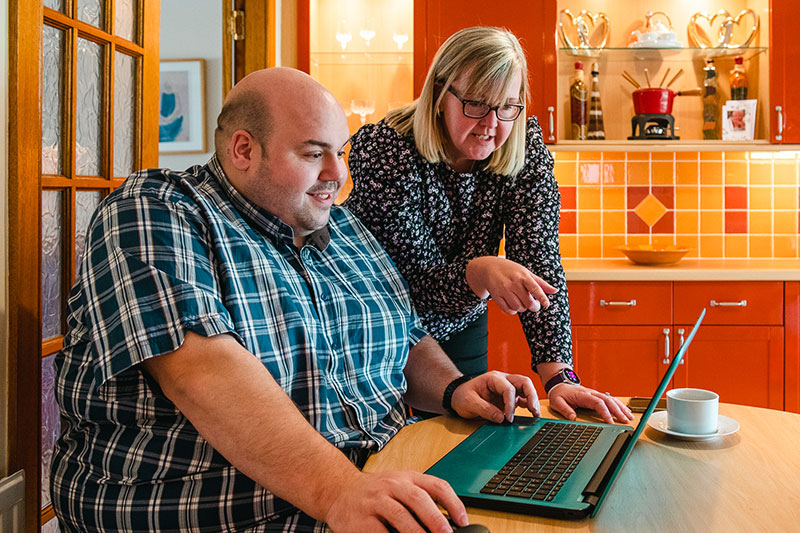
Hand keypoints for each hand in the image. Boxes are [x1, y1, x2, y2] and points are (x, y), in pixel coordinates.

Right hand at [323, 470, 467, 532]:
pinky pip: (378, 532)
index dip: (453, 503)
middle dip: (435, 518)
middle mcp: (392, 485)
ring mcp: (375, 501)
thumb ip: (421, 500)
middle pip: (418, 498)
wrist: (338, 490)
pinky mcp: (361, 520)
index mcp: (407, 478)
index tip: (463, 521)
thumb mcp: (399, 486)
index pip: (436, 485)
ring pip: (399, 516)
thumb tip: (448, 522)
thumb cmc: (375, 493)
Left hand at [450, 371, 539, 422]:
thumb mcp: (469, 402)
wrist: (458, 396)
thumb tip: (501, 418)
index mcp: (493, 378)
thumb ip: (484, 409)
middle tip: (534, 411)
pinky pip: (522, 397)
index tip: (508, 419)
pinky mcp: (508, 397)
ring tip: (536, 414)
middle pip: (523, 382)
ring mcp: (507, 387)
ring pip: (526, 388)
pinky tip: (531, 413)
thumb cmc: (462, 396)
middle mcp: (502, 380)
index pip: (508, 388)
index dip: (510, 404)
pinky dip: (528, 404)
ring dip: (533, 400)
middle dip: (531, 396)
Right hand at [466, 256, 556, 313]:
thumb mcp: (526, 273)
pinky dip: (513, 311)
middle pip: (528, 302)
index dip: (541, 297)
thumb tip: (555, 291)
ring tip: (522, 302)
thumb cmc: (511, 270)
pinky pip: (508, 310)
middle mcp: (513, 283)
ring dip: (523, 308)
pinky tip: (513, 304)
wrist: (489, 268)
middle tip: (535, 305)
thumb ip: (540, 283)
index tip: (546, 305)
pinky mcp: (496, 296)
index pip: (534, 288)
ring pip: (518, 308)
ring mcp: (504, 290)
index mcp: (523, 276)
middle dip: (534, 306)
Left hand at [547, 385, 633, 423]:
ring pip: (611, 399)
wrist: (559, 384)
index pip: (598, 403)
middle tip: (625, 421)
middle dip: (618, 411)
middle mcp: (591, 393)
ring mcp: (595, 394)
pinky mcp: (597, 396)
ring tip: (629, 417)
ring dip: (621, 408)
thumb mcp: (557, 402)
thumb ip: (564, 409)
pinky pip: (610, 399)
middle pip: (608, 401)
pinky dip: (619, 405)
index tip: (611, 422)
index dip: (605, 413)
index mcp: (583, 395)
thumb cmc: (559, 394)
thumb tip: (573, 418)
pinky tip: (625, 411)